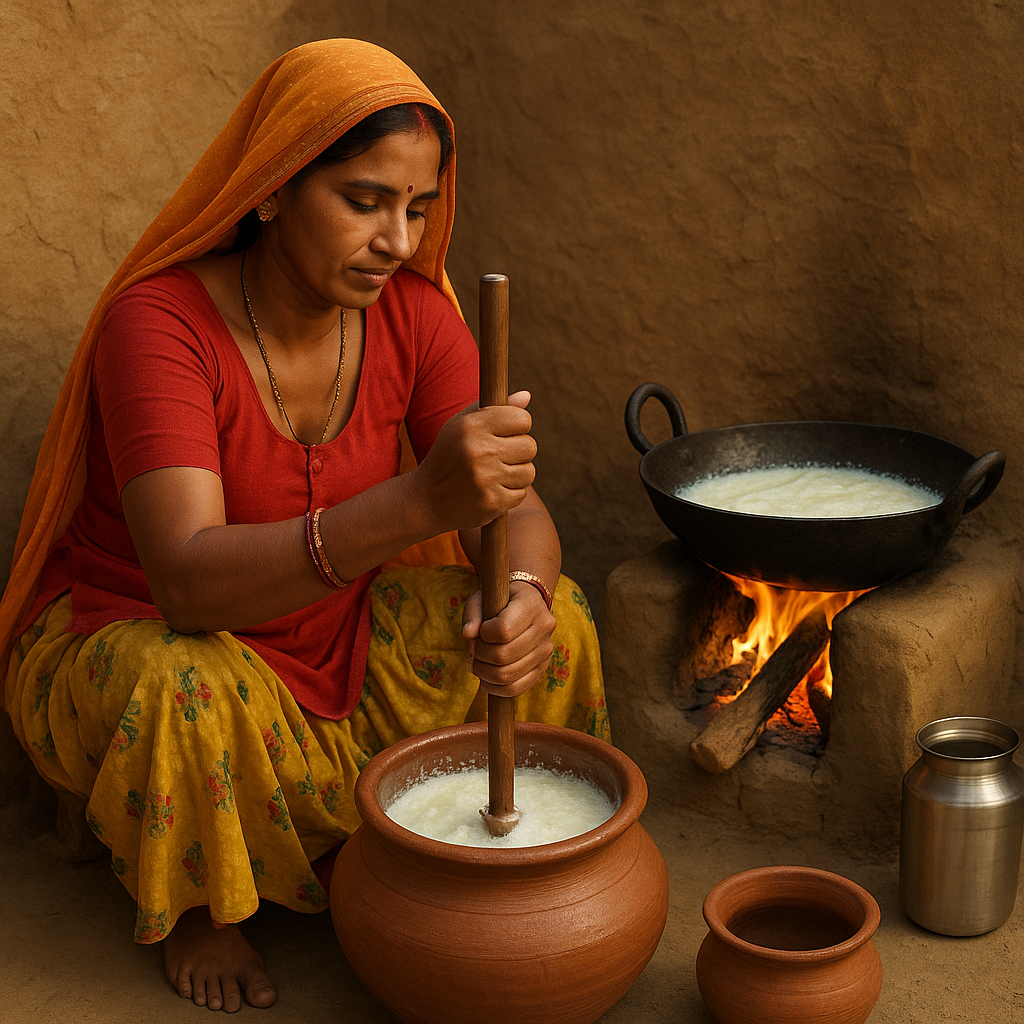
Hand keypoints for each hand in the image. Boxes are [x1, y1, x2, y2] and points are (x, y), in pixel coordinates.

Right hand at [414, 391, 536, 533]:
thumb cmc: (448, 456)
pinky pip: (521, 493)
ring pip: (528, 471)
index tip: (505, 434)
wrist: (426, 500)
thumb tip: (526, 396)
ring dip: (516, 474)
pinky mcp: (492, 502)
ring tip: (494, 475)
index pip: (522, 419)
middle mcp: (479, 450)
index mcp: (471, 426)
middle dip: (518, 452)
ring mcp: (486, 478)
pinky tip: (490, 491)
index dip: (517, 427)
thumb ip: (494, 408)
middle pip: (530, 446)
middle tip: (498, 458)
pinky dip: (509, 494)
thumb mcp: (461, 425)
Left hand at [462, 580, 555, 696]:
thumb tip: (468, 634)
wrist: (526, 605)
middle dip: (480, 656)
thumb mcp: (482, 597)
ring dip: (484, 674)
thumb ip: (472, 613)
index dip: (483, 635)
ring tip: (478, 663)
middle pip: (503, 655)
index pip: (503, 630)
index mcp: (531, 605)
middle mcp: (544, 628)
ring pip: (508, 675)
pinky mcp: (543, 667)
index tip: (480, 631)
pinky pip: (516, 688)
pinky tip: (486, 680)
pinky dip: (496, 689)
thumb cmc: (500, 600)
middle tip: (473, 650)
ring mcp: (546, 650)